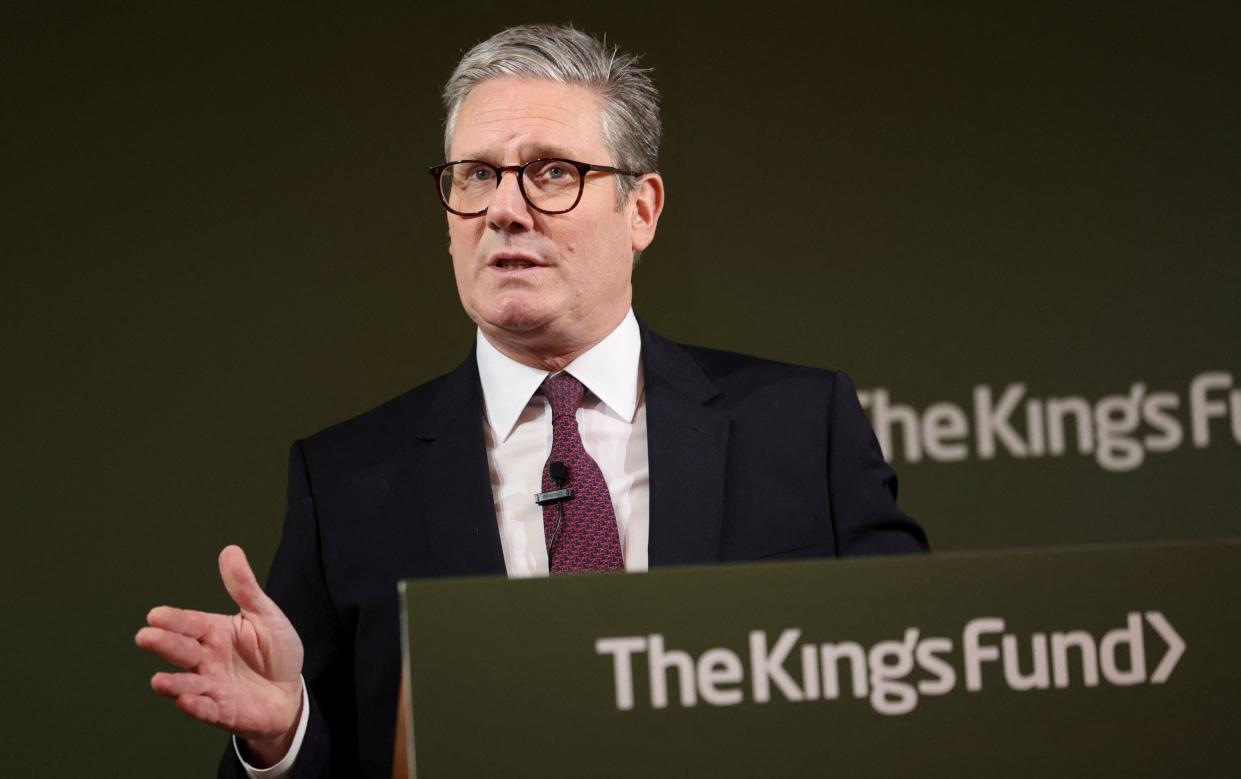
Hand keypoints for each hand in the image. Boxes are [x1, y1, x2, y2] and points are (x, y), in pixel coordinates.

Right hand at [136, 545, 303, 764]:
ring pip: (188, 683)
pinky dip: (195, 706)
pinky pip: (207, 709)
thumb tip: (230, 550)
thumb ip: (244, 588)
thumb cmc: (275, 651)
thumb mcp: (265, 615)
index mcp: (213, 632)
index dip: (173, 620)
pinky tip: (185, 701)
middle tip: (145, 637)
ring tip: (158, 681)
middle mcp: (206, 659)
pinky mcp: (223, 711)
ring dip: (172, 683)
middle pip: (182, 650)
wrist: (290, 691)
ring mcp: (212, 686)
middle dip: (164, 644)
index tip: (156, 615)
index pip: (190, 623)